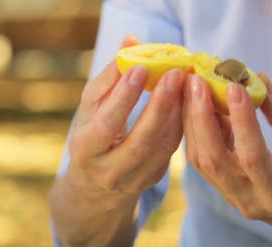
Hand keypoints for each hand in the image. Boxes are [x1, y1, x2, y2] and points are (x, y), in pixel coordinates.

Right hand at [66, 36, 184, 196]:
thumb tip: (131, 41)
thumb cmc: (92, 132)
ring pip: (162, 147)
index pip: (106, 125)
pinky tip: (186, 102)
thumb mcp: (91, 107)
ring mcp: (133, 180)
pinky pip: (171, 151)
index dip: (123, 97)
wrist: (96, 179)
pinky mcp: (151, 179)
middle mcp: (108, 171)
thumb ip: (109, 77)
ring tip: (186, 83)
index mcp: (85, 150)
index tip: (140, 68)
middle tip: (176, 74)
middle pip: (140, 142)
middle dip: (160, 106)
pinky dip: (180, 124)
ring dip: (177, 113)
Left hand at [182, 73, 271, 246]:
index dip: (241, 121)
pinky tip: (197, 105)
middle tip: (197, 81)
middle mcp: (248, 200)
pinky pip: (200, 159)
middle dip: (201, 117)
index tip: (233, 86)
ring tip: (191, 88)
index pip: (252, 157)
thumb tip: (259, 79)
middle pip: (213, 159)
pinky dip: (196, 131)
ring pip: (200, 159)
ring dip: (192, 121)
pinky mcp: (220, 189)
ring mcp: (230, 197)